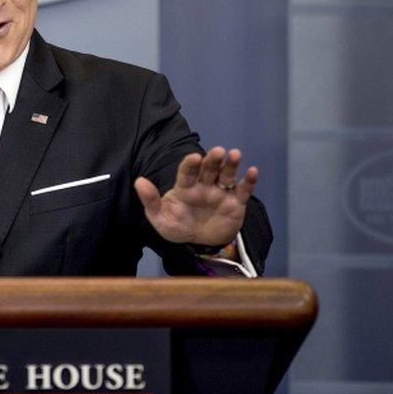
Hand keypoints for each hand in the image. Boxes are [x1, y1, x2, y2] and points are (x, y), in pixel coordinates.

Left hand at [133, 147, 257, 246]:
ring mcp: (221, 192)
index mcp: (185, 187)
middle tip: (219, 151)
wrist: (199, 243)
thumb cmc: (178, 226)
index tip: (194, 157)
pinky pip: (243, 190)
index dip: (190, 164)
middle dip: (213, 159)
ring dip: (231, 165)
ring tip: (235, 154)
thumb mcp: (160, 218)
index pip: (187, 172)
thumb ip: (150, 201)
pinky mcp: (236, 203)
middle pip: (209, 169)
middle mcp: (204, 185)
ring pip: (227, 175)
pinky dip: (249, 181)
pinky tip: (253, 171)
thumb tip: (139, 181)